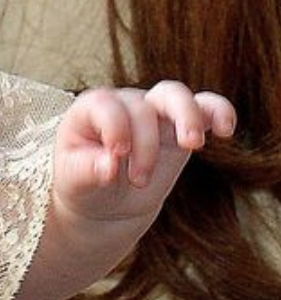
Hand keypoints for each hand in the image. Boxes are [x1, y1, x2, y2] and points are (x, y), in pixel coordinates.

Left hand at [54, 82, 235, 224]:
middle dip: (144, 145)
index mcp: (91, 110)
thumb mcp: (73, 182)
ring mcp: (155, 113)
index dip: (114, 127)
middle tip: (138, 180)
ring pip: (175, 96)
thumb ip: (86, 170)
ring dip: (186, 118)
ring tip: (192, 146)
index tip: (116, 156)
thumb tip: (108, 167)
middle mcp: (125, 104)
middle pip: (142, 106)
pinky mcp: (180, 127)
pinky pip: (205, 108)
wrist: (105, 203)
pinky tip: (226, 130)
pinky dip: (218, 113)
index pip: (106, 105)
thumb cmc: (83, 185)